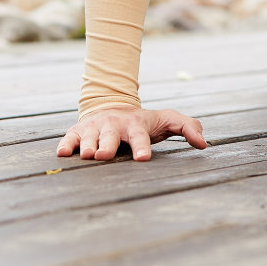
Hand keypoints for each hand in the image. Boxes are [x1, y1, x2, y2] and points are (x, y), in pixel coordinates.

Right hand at [57, 107, 207, 161]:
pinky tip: (62, 154)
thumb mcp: (168, 121)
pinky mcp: (79, 131)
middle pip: (110, 136)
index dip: (141, 147)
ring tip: (87, 156)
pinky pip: (70, 138)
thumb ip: (188, 128)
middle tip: (103, 156)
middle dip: (107, 145)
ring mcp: (95, 127)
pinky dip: (66, 145)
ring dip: (86, 146)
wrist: (113, 107)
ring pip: (89, 137)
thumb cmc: (144, 122)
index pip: (140, 136)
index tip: (143, 158)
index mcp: (135, 125)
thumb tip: (204, 143)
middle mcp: (113, 124)